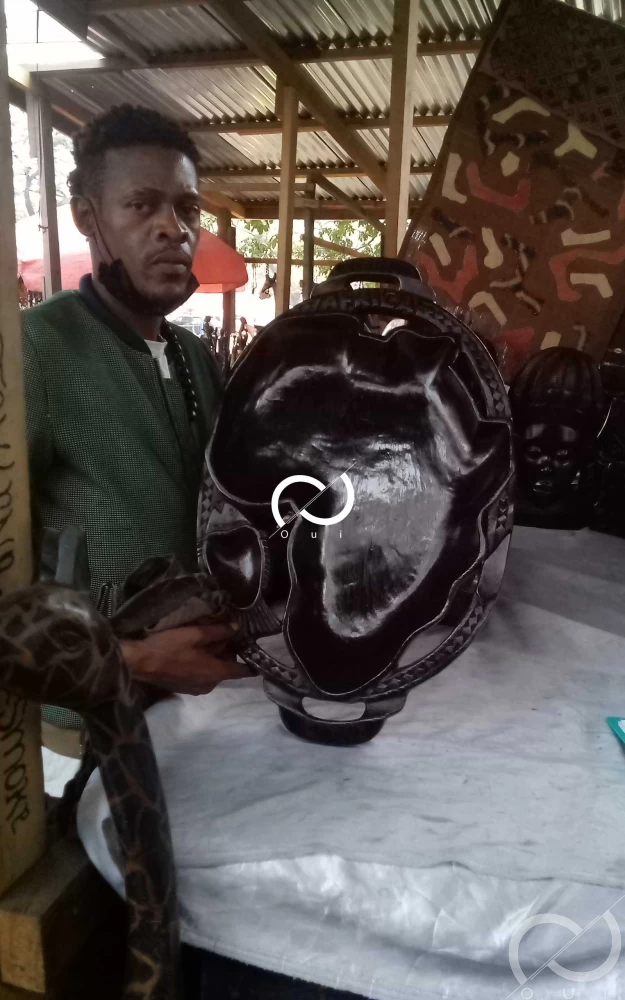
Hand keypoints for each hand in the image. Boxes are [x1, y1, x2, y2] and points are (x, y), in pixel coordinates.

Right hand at [121, 623, 249, 695]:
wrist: (140, 663)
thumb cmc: (169, 647)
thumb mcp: (195, 634)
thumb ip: (218, 632)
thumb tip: (236, 628)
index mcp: (215, 673)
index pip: (240, 671)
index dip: (249, 664)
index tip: (256, 657)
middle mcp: (208, 685)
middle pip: (225, 670)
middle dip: (227, 655)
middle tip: (225, 637)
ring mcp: (195, 689)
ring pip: (212, 673)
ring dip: (214, 660)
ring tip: (209, 642)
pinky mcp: (184, 689)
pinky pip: (201, 677)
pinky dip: (203, 666)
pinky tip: (196, 653)